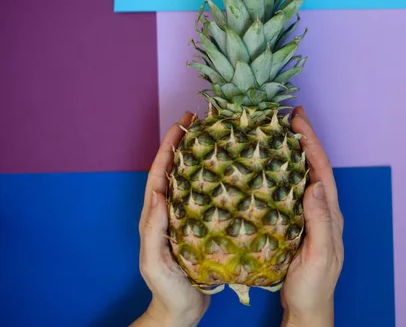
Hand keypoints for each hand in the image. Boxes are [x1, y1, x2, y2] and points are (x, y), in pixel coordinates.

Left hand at [131, 112, 209, 326]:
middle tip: (199, 121)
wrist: (181, 312)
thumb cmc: (167, 290)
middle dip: (183, 144)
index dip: (168, 148)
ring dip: (199, 157)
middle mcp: (168, 213)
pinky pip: (206, 197)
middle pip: (174, 170)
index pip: (159, 175)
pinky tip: (229, 173)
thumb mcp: (156, 262)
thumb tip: (158, 195)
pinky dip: (214, 180)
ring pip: (191, 180)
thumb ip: (154, 230)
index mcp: (154, 218)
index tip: (180, 125)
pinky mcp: (200, 227)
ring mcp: (184, 219)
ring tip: (215, 137)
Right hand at [280, 107, 344, 326]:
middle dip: (303, 140)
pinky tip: (268, 167)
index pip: (321, 170)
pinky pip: (288, 191)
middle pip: (313, 167)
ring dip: (292, 153)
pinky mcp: (295, 223)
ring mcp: (308, 215)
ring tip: (277, 132)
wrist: (308, 307)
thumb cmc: (314, 284)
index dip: (311, 143)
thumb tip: (313, 185)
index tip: (298, 120)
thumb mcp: (319, 255)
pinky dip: (280, 173)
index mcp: (330, 213)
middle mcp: (321, 209)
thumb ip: (320, 221)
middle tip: (288, 116)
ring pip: (301, 176)